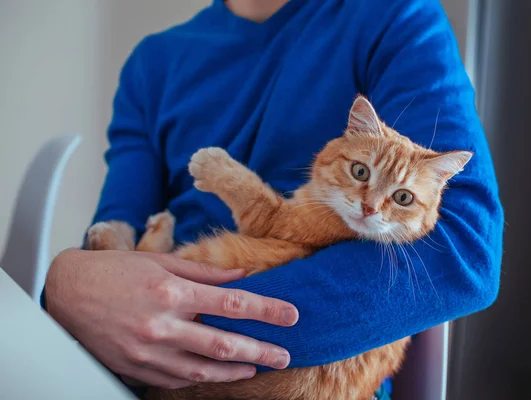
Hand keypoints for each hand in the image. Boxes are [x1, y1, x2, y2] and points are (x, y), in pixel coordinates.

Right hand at [45, 249, 298, 388]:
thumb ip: (203, 272)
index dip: (266, 311)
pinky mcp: (138, 369)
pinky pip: (178, 379)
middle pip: (225, 344)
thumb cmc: (112, 272)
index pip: (232, 304)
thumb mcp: (160, 261)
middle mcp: (163, 326)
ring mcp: (150, 352)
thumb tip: (240, 276)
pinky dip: (204, 377)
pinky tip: (221, 373)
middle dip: (261, 349)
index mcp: (171, 293)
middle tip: (284, 354)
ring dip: (237, 370)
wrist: (65, 293)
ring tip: (259, 366)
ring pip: (204, 370)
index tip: (290, 315)